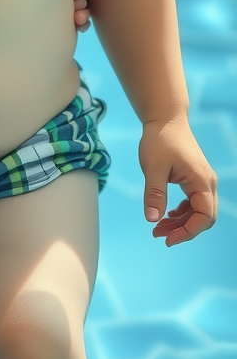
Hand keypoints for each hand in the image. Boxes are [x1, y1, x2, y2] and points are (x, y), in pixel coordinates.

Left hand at [139, 117, 216, 245]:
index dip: (188, 232)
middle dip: (182, 230)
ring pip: (197, 211)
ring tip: (157, 228)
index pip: (204, 217)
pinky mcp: (194, 179)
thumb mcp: (153, 168)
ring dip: (180, 222)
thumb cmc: (159, 140)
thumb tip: (152, 219)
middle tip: (157, 234)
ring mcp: (202, 181)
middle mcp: (207, 183)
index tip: (167, 239)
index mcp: (201, 182)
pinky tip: (166, 215)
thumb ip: (154, 194)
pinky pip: (193, 202)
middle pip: (203, 217)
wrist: (165, 119)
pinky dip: (181, 212)